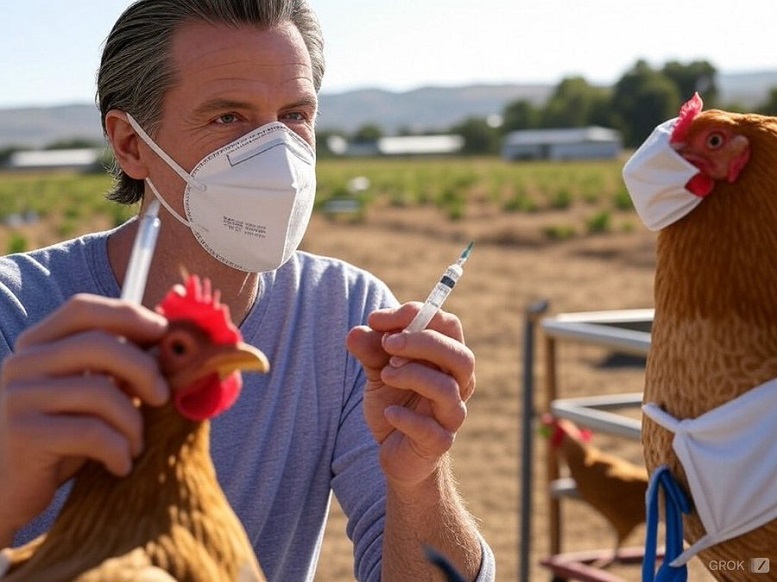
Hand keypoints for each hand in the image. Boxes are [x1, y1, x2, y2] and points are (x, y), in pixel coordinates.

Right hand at [0, 295, 168, 542]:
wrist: (8, 492)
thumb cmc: (61, 440)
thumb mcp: (89, 397)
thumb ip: (118, 368)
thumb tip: (174, 346)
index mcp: (38, 344)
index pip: (83, 309)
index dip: (129, 316)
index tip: (164, 335)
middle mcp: (22, 363)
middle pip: (99, 345)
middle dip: (144, 369)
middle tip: (163, 397)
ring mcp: (18, 396)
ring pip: (100, 391)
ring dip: (132, 422)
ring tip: (135, 444)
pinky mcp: (23, 433)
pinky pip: (90, 432)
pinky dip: (118, 450)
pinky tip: (121, 465)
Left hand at [346, 303, 475, 488]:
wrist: (394, 450)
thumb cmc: (394, 401)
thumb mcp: (378, 370)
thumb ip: (370, 350)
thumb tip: (355, 333)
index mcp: (447, 359)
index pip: (447, 325)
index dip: (415, 315)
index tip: (376, 320)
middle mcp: (458, 384)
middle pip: (460, 355)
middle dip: (423, 342)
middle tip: (389, 343)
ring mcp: (451, 415)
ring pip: (447, 389)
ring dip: (413, 375)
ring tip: (385, 374)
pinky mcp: (438, 443)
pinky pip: (430, 429)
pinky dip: (407, 417)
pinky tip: (389, 413)